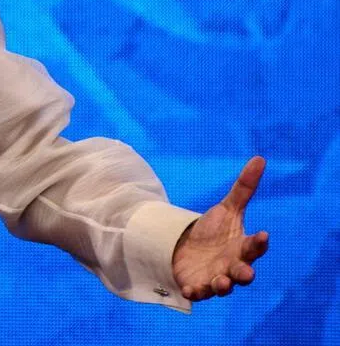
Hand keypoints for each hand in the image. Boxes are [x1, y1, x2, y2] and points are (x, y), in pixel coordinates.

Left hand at [172, 156, 269, 300]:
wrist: (187, 247)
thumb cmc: (214, 230)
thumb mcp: (227, 208)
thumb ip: (243, 188)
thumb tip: (260, 159)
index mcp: (241, 247)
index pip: (254, 246)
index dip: (259, 243)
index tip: (263, 235)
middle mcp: (231, 265)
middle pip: (242, 273)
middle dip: (244, 274)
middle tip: (247, 274)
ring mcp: (215, 277)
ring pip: (223, 287)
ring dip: (222, 286)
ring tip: (221, 283)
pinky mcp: (197, 285)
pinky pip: (198, 292)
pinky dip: (195, 292)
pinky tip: (189, 290)